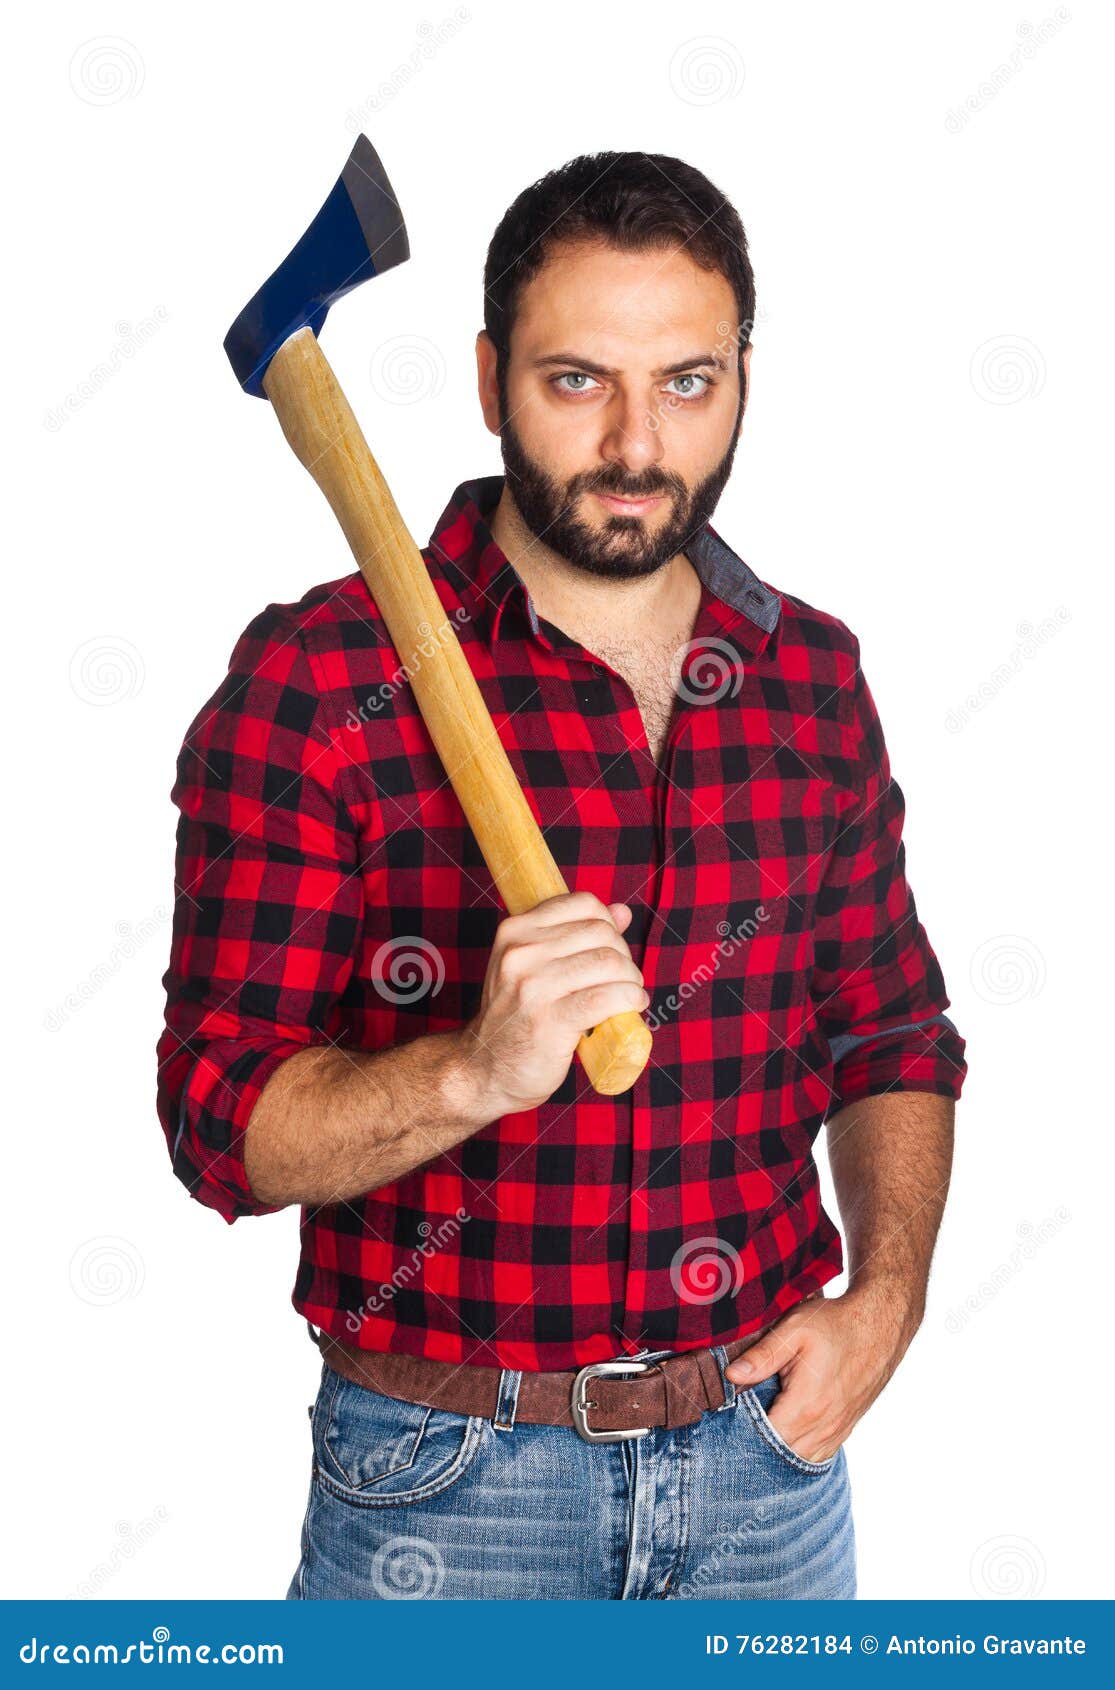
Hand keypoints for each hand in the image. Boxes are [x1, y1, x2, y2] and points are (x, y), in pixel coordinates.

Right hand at [455, 892, 648, 1115]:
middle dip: (623, 956)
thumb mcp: (533, 966)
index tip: (610, 949)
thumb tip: (621, 911)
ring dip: (631, 980)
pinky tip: (632, 1006)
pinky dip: (630, 999)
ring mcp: (534, 987)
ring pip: (608, 963)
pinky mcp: (551, 1020)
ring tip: (629, 994)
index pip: (582, 904)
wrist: (484, 1068)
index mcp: (515, 931)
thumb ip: (575, 935)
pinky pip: (607, 997)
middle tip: (623, 979)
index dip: (608, 924)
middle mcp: (521, 953)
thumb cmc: (516, 1016)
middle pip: (601, 933)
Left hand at [724, 1284, 920, 1463]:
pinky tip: (786, 1434)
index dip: (743, 1432)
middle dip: (757, 1443)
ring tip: (760, 1430)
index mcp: (807, 1405)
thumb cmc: (835, 1324)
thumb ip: (762, 1356)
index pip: (766, 1438)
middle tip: (737, 1426)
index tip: (728, 1420)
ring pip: (801, 1458)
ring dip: (779, 1449)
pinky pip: (819, 1453)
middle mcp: (824, 1425)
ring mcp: (838, 1430)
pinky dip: (800, 1450)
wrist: (880, 1324)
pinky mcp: (846, 1427)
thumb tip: (731, 1375)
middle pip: (781, 1453)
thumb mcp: (794, 1329)